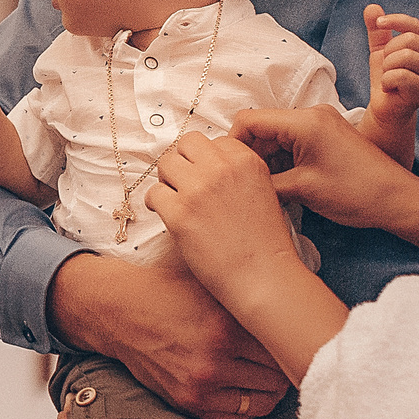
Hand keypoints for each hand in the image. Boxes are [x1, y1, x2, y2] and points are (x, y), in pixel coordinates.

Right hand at [46, 253, 286, 418]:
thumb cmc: (168, 292)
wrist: (119, 312)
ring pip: (261, 403)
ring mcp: (200, 387)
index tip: (293, 340)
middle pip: (276, 379)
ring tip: (267, 376)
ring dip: (269, 391)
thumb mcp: (211, 287)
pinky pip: (236, 418)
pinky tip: (246, 389)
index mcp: (226, 328)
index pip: (280, 350)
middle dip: (283, 370)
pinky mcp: (188, 402)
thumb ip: (247, 303)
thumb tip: (290, 313)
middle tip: (283, 359)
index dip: (289, 345)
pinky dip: (247, 407)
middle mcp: (214, 362)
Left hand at [146, 131, 303, 306]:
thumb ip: (237, 172)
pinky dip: (157, 204)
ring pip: (165, 163)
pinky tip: (168, 216)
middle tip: (184, 184)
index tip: (205, 177)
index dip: (207, 160)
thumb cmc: (264, 242)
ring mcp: (199, 189)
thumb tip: (204, 165)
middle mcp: (222, 168)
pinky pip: (154, 193)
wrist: (263, 277)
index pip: (214, 140)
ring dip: (167, 180)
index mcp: (247, 160)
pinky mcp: (179, 213)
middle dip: (183, 162)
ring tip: (175, 200)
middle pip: (186, 144)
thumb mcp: (263, 192)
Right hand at [230, 105, 418, 252]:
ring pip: (277, 136)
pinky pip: (294, 141)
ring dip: (267, 159)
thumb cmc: (354, 193)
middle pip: (262, 127)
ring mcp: (321, 123)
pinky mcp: (328, 135)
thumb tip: (237, 182)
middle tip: (245, 183)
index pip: (249, 120)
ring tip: (266, 187)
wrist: (397, 199)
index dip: (233, 144)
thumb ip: (264, 181)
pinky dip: (284, 160)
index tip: (229, 170)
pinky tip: (283, 183)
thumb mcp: (302, 190)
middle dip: (250, 154)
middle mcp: (311, 114)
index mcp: (304, 121)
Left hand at [365, 4, 418, 117]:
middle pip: (408, 40)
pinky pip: (402, 76)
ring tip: (388, 77)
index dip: (396, 20)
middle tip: (386, 66)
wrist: (385, 107)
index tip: (379, 23)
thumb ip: (377, 31)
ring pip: (405, 56)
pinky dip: (388, 81)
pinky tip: (388, 88)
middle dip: (388, 51)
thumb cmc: (386, 78)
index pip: (414, 24)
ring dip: (388, 67)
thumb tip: (371, 6)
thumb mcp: (379, 51)